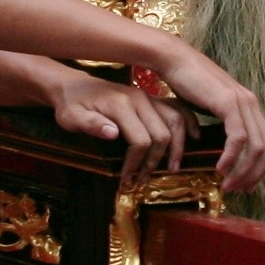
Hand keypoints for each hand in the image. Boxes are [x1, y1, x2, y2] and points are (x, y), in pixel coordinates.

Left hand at [50, 72, 189, 174]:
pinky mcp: (152, 99)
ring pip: (175, 121)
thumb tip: (113, 134)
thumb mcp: (72, 117)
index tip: (127, 179)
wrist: (73, 85)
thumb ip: (91, 125)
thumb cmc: (71, 104)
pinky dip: (188, 123)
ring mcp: (149, 97)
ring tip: (172, 167)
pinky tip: (193, 137)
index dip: (137, 163)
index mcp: (121, 105)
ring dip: (177, 146)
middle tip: (144, 179)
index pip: (141, 140)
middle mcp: (140, 99)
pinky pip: (177, 109)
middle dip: (156, 160)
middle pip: (162, 134)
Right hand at [156, 52, 264, 198]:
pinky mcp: (229, 102)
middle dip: (254, 175)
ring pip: (256, 147)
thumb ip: (222, 125)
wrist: (174, 60)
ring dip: (243, 171)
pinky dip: (231, 157)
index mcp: (250, 106)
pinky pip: (238, 138)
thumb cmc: (187, 84)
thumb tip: (225, 149)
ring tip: (227, 184)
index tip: (245, 186)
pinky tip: (219, 167)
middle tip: (237, 190)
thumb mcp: (210, 108)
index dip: (259, 169)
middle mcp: (252, 103)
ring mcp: (243, 102)